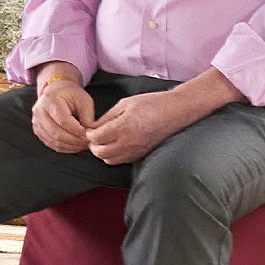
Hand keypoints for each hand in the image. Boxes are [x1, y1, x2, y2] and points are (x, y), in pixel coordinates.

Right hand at [29, 65, 96, 154]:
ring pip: (53, 141)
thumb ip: (88, 117)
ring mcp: (37, 122)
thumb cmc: (71, 95)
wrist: (56, 91)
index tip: (90, 135)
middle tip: (88, 143)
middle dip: (75, 141)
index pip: (63, 121)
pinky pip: (51, 144)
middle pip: (57, 133)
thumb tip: (90, 134)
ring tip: (83, 145)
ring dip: (70, 146)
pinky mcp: (38, 131)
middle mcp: (39, 112)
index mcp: (50, 101)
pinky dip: (64, 148)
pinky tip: (75, 146)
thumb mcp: (84, 100)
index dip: (78, 131)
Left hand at [84, 88, 202, 165]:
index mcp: (123, 127)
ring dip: (103, 152)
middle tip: (95, 136)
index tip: (91, 128)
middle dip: (93, 144)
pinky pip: (122, 160)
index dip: (89, 133)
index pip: (95, 138)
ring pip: (109, 160)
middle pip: (99, 153)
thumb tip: (93, 127)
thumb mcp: (124, 104)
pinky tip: (116, 145)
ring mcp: (136, 150)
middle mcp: (129, 142)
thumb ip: (106, 117)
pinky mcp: (142, 154)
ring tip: (105, 141)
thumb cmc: (151, 104)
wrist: (175, 111)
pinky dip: (114, 155)